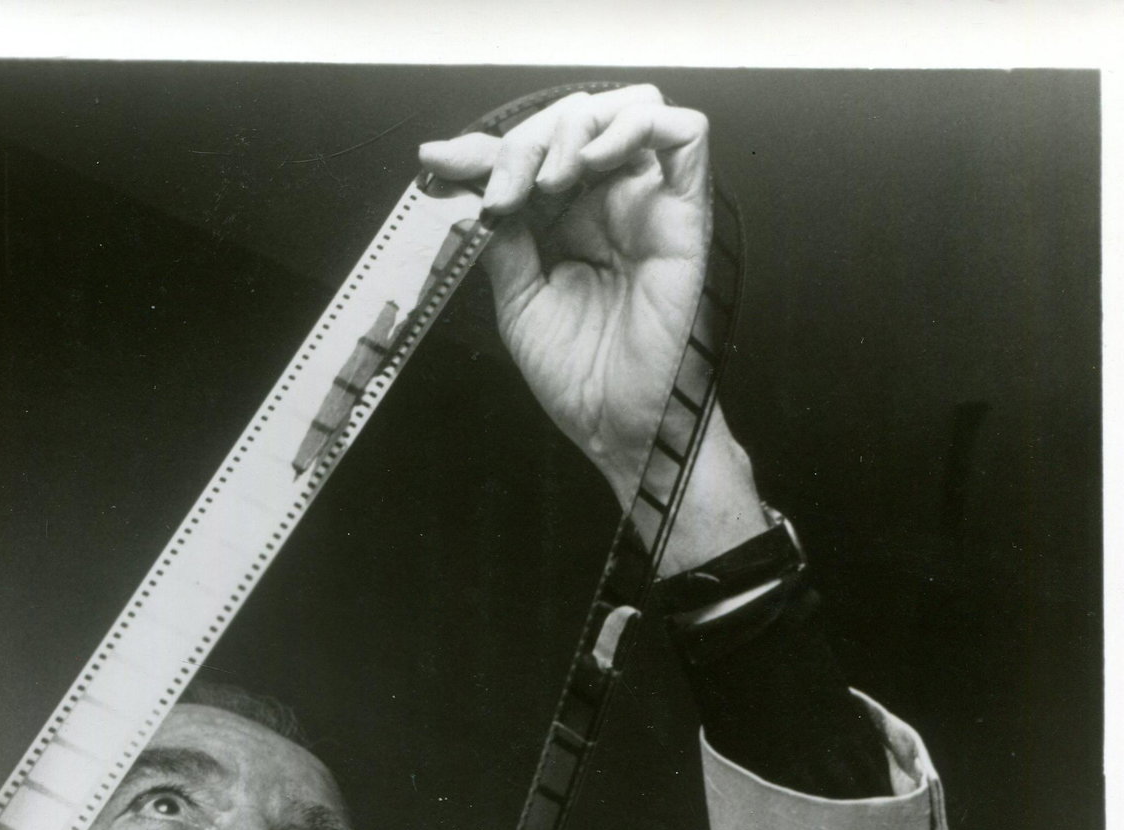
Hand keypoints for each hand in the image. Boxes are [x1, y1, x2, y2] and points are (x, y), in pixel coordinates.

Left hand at [420, 87, 766, 570]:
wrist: (619, 428)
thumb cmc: (578, 377)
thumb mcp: (518, 300)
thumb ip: (502, 238)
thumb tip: (465, 181)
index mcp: (568, 221)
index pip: (531, 154)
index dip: (483, 149)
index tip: (437, 161)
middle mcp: (610, 202)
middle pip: (573, 120)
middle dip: (525, 141)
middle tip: (499, 193)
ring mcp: (650, 203)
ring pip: (628, 107)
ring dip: (577, 127)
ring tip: (547, 182)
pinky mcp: (687, 213)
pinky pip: (685, 132)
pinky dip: (635, 126)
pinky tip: (592, 164)